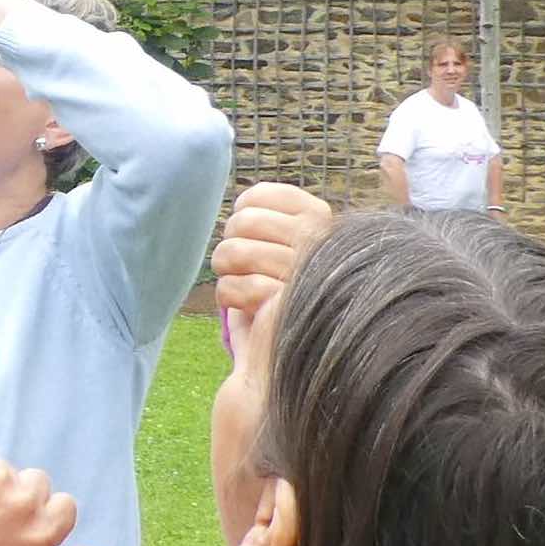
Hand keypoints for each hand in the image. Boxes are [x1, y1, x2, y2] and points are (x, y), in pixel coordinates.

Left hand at [208, 182, 335, 332]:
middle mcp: (319, 237)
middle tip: (240, 268)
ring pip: (234, 252)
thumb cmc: (276, 295)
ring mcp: (305, 268)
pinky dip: (228, 296)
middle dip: (228, 247)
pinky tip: (246, 306)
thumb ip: (267, 218)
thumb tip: (241, 202)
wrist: (286, 349)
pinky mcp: (287, 300)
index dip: (239, 216)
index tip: (245, 237)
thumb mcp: (278, 245)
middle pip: (242, 222)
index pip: (257, 196)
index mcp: (319, 216)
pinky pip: (232, 286)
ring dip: (225, 273)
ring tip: (240, 285)